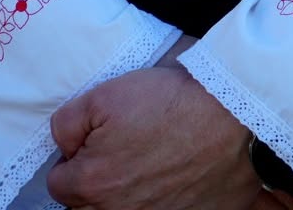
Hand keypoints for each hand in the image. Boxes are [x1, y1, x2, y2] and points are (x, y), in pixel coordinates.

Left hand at [48, 61, 272, 209]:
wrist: (233, 115)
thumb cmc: (171, 103)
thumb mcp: (106, 95)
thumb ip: (67, 123)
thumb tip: (63, 145)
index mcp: (92, 184)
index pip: (59, 183)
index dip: (75, 156)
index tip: (98, 140)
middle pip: (87, 206)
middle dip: (97, 180)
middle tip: (124, 150)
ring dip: (125, 194)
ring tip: (148, 163)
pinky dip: (159, 201)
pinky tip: (171, 178)